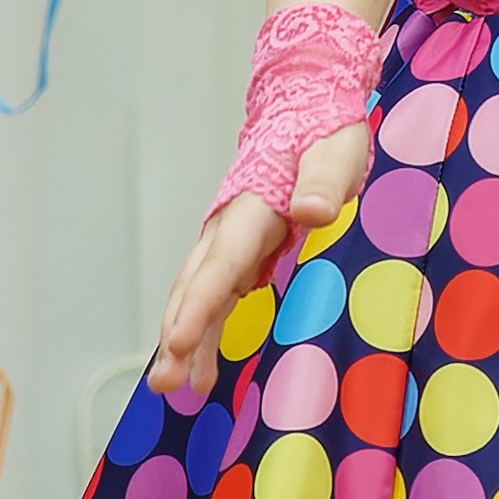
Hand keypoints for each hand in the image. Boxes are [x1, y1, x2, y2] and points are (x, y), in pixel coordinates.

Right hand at [150, 121, 366, 396]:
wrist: (304, 112)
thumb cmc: (322, 134)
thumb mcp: (334, 152)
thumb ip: (322, 181)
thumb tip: (311, 210)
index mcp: (252, 206)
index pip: (222, 261)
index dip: (201, 302)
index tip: (177, 339)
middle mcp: (230, 227)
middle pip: (196, 284)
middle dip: (178, 331)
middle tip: (164, 381)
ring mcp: (230, 242)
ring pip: (197, 294)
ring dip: (184, 338)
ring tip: (170, 386)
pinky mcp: (241, 253)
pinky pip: (214, 295)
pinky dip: (204, 329)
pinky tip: (200, 368)